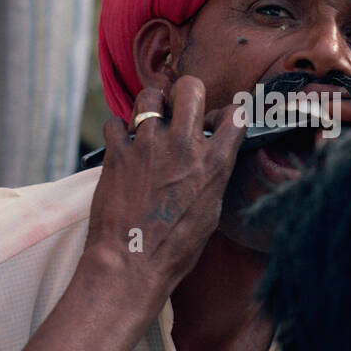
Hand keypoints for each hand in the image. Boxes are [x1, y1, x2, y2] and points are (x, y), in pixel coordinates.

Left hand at [82, 77, 244, 300]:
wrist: (131, 263)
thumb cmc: (174, 248)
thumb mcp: (210, 212)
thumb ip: (212, 177)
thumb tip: (210, 161)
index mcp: (214, 163)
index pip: (235, 115)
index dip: (226, 115)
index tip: (216, 124)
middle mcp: (184, 146)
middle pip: (190, 87)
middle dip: (186, 93)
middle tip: (179, 109)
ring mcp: (148, 145)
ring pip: (149, 96)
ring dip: (149, 106)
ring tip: (147, 123)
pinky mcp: (117, 152)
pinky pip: (115, 122)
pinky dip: (118, 130)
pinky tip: (123, 145)